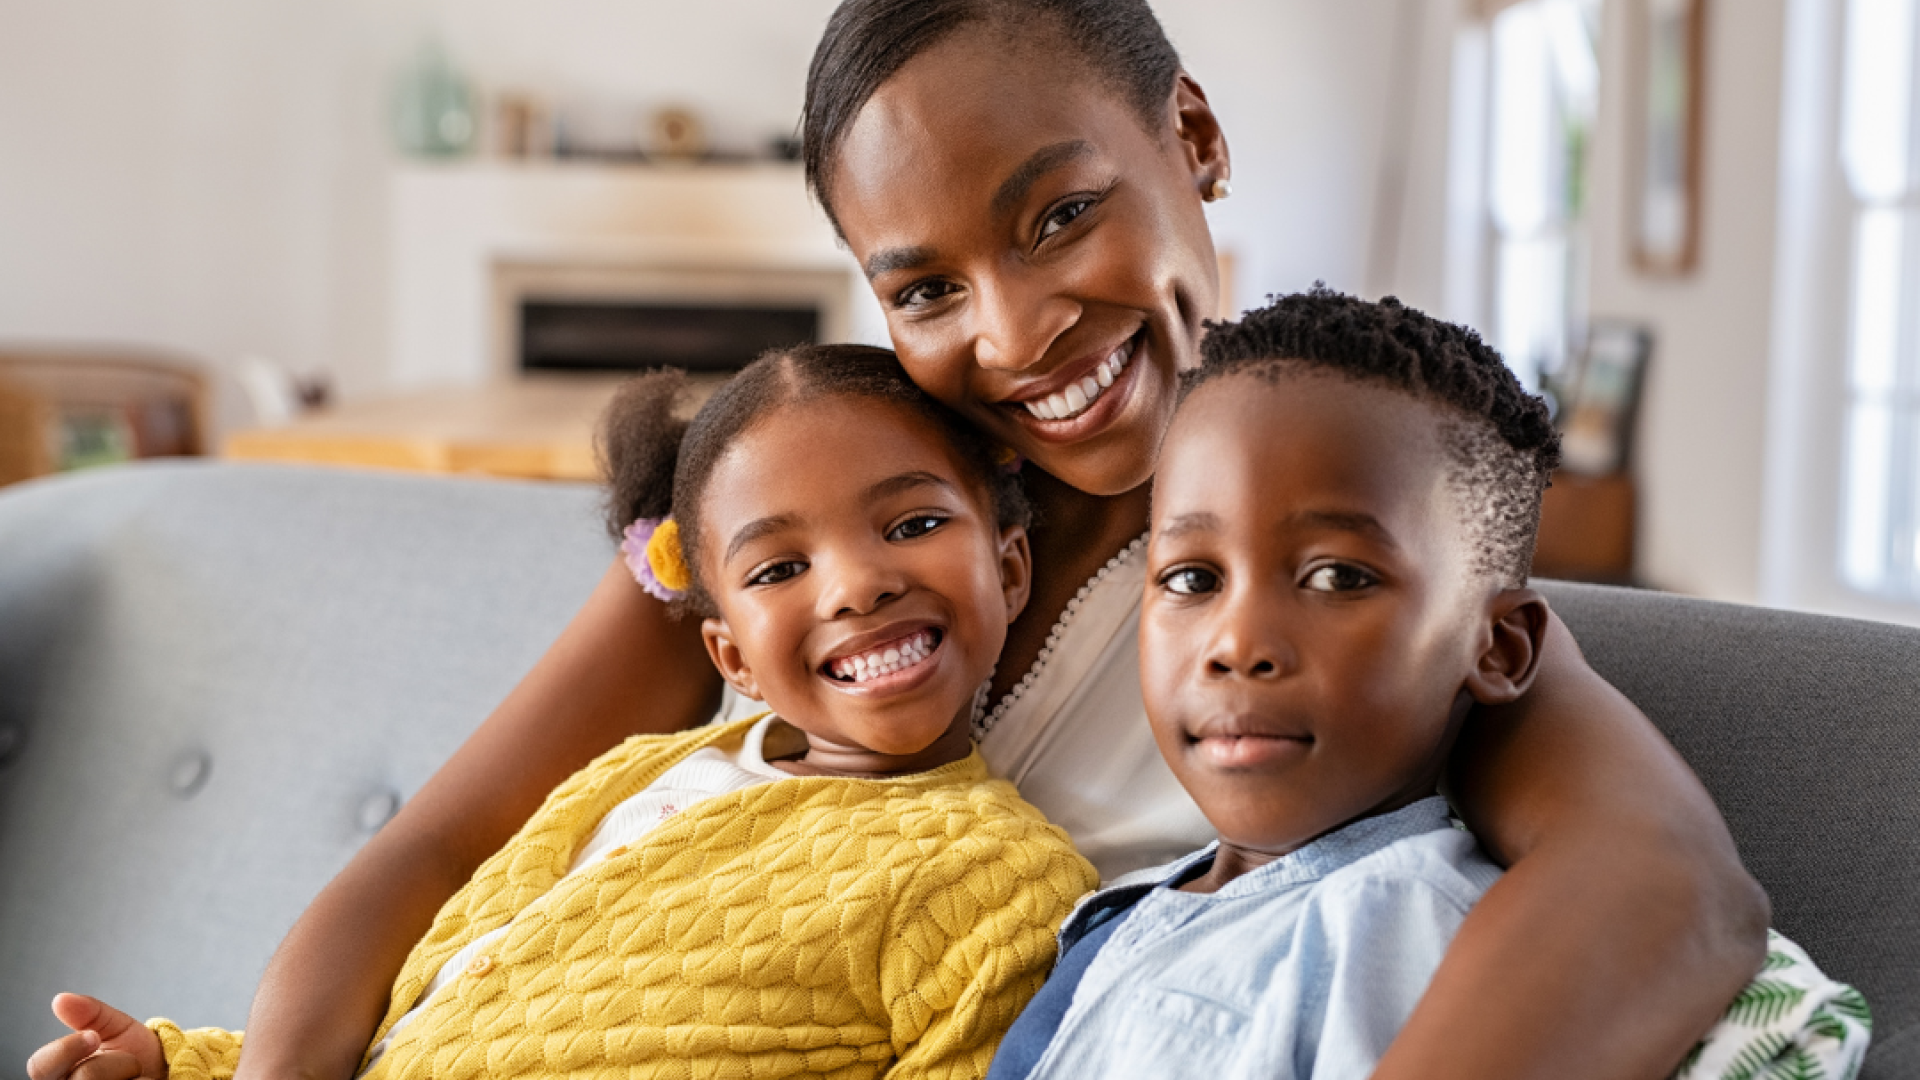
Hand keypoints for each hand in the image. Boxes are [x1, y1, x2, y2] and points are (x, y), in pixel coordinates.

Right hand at [25, 994, 166, 1079]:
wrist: (166, 1070)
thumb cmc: (135, 1052)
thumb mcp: (115, 1027)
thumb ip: (90, 1014)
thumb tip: (61, 999)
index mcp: (60, 1071)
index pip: (40, 1066)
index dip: (65, 1050)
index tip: (92, 1036)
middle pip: (82, 1077)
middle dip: (113, 1063)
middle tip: (129, 1063)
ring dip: (130, 1075)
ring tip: (136, 1075)